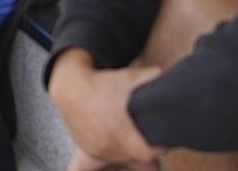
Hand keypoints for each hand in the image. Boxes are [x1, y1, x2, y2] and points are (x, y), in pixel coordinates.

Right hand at [47, 50, 161, 167]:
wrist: (71, 86)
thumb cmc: (100, 82)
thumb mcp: (128, 77)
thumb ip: (150, 77)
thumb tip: (166, 77)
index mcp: (119, 130)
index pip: (147, 153)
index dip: (158, 146)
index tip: (160, 138)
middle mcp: (107, 144)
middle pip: (137, 158)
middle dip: (145, 148)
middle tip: (148, 136)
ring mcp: (96, 149)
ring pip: (123, 159)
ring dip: (131, 151)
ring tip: (134, 137)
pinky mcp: (89, 150)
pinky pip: (106, 160)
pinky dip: (116, 153)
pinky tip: (119, 140)